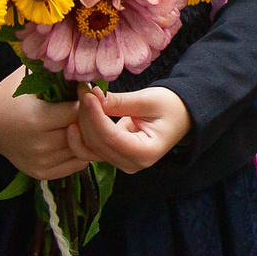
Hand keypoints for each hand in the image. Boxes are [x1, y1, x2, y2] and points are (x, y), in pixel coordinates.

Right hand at [0, 67, 87, 180]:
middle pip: (82, 131)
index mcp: (37, 119)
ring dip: (87, 136)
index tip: (85, 91)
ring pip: (81, 149)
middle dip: (89, 118)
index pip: (78, 111)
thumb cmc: (9, 96)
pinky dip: (81, 152)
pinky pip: (75, 164)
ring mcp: (40, 161)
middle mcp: (39, 144)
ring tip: (86, 121)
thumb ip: (54, 71)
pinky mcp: (41, 173)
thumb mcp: (27, 77)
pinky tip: (77, 137)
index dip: (85, 99)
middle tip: (91, 107)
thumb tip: (85, 64)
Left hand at [71, 86, 193, 173]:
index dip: (95, 116)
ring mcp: (122, 163)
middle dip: (87, 117)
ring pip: (90, 147)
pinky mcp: (114, 157)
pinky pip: (91, 150)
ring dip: (82, 124)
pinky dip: (82, 135)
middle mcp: (132, 164)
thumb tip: (93, 97)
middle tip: (84, 91)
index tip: (88, 95)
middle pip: (98, 143)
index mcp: (146, 153)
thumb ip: (120, 102)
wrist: (180, 115)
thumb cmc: (171, 107)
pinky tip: (76, 119)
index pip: (111, 137)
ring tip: (82, 101)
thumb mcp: (148, 100)